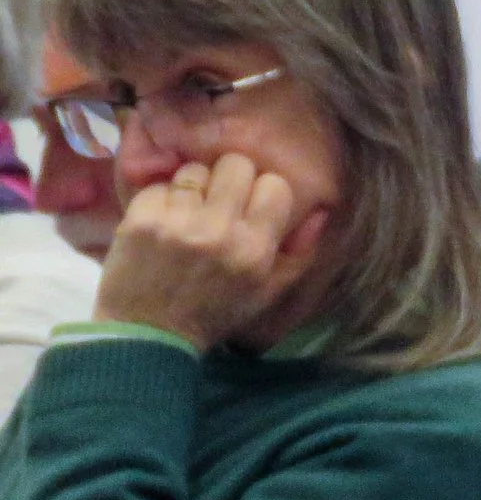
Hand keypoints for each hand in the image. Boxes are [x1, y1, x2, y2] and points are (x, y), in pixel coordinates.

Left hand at [94, 152, 326, 349]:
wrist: (150, 334)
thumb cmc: (215, 313)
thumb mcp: (269, 291)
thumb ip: (300, 253)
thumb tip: (320, 212)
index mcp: (256, 250)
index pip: (274, 185)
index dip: (264, 191)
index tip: (252, 206)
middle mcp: (220, 232)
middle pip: (235, 165)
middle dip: (230, 179)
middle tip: (220, 201)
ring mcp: (178, 223)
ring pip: (195, 171)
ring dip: (194, 189)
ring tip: (188, 213)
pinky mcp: (141, 220)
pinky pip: (158, 186)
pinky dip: (161, 200)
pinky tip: (163, 222)